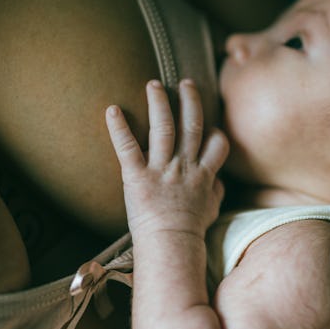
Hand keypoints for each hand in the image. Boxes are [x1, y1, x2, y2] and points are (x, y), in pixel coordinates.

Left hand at [105, 79, 228, 241]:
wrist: (171, 246)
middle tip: (185, 82)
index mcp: (202, 174)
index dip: (214, 131)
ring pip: (164, 127)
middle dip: (190, 100)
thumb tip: (218, 182)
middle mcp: (184, 166)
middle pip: (192, 125)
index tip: (209, 123)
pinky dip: (118, 127)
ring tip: (154, 84)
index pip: (216, 143)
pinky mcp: (137, 176)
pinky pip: (127, 147)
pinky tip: (111, 109)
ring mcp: (161, 170)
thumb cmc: (190, 232)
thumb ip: (215, 191)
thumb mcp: (211, 210)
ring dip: (160, 103)